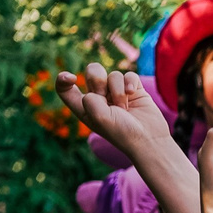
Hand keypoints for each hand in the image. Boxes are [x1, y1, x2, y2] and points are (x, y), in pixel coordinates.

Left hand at [57, 66, 175, 161]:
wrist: (149, 140)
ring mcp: (117, 93)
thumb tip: (102, 86)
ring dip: (118, 90)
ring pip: (113, 75)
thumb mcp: (99, 118)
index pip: (66, 89)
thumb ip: (90, 98)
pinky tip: (133, 94)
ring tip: (124, 108)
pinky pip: (129, 75)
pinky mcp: (134, 90)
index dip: (63, 80)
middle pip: (92, 72)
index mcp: (85, 107)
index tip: (71, 78)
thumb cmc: (122, 133)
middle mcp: (100, 98)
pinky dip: (131, 82)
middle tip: (106, 97)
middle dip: (98, 81)